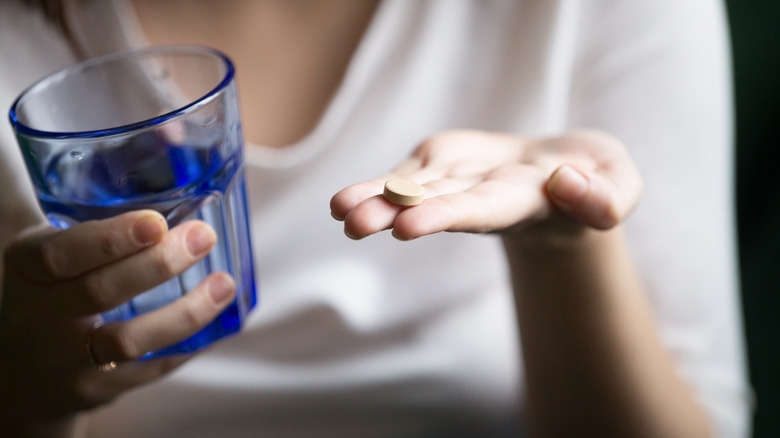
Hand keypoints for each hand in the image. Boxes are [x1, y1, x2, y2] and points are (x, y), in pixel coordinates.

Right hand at [0, 211, 235, 428]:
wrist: (17, 371)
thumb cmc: (50, 286)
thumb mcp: (53, 243)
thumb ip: (101, 197)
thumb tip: (176, 133)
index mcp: (29, 267)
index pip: (61, 253)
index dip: (108, 239)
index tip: (154, 222)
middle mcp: (41, 314)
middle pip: (100, 292)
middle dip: (159, 264)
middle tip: (204, 237)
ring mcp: (66, 358)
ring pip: (127, 340)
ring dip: (184, 313)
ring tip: (224, 285)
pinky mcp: (93, 390)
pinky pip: (145, 372)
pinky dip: (184, 348)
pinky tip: (217, 326)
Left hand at [330, 129, 642, 241]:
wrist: (564, 175)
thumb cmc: (596, 180)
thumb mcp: (619, 186)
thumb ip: (605, 197)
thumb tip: (564, 182)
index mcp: (523, 204)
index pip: (481, 211)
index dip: (446, 215)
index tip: (409, 226)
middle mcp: (481, 198)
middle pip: (435, 205)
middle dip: (396, 212)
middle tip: (356, 224)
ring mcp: (459, 182)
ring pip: (413, 191)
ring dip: (374, 200)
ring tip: (339, 211)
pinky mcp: (445, 166)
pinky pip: (409, 174)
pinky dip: (377, 185)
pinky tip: (343, 200)